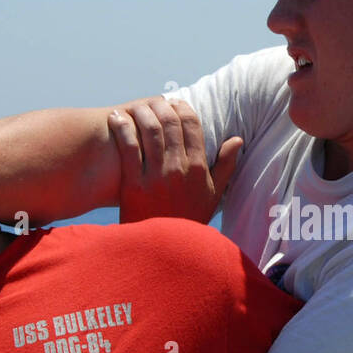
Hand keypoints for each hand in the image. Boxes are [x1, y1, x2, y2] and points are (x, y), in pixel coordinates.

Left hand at [108, 98, 241, 223]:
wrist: (166, 250)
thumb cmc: (190, 220)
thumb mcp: (213, 195)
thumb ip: (226, 166)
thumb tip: (236, 139)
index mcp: (199, 169)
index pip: (192, 125)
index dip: (182, 108)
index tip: (174, 103)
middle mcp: (179, 169)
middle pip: (170, 123)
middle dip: (161, 106)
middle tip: (153, 102)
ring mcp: (156, 176)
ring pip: (149, 131)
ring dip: (141, 112)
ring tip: (135, 107)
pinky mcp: (133, 184)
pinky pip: (128, 148)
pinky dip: (121, 128)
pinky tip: (116, 118)